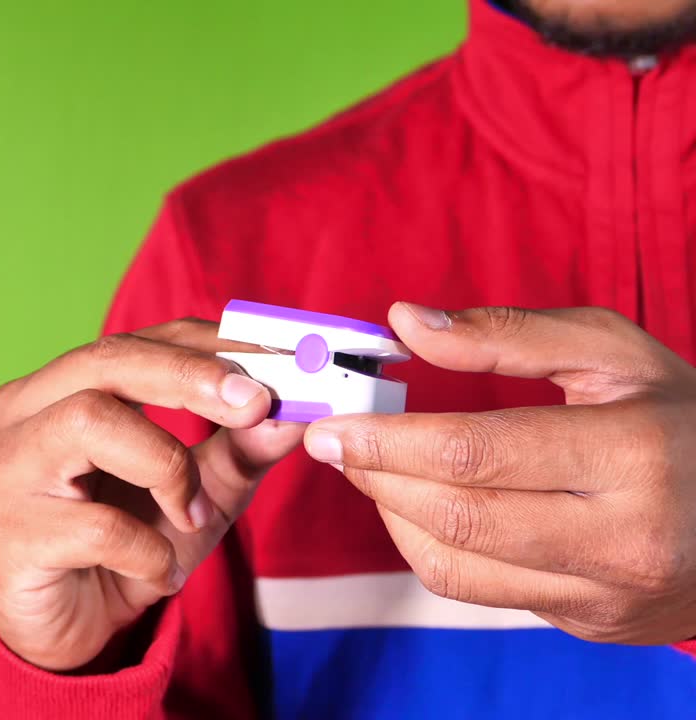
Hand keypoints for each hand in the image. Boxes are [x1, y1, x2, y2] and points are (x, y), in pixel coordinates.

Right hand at [0, 319, 304, 670]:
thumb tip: (295, 412)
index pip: (136, 340)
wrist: (67, 629)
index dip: (205, 343)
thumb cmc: (122, 546)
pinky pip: (95, 525)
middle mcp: (23, 412)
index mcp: (61, 387)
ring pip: (87, 421)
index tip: (275, 358)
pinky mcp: (11, 533)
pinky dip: (147, 549)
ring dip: (165, 467)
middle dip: (188, 375)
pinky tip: (161, 572)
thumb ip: (239, 449)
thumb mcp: (196, 492)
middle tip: (256, 401)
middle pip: (103, 361)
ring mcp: (7, 468)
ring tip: (191, 516)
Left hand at [305, 303, 695, 643]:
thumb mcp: (613, 352)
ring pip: (455, 565)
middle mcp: (621, 536)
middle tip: (331, 441)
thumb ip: (506, 334)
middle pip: (457, 516)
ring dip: (391, 512)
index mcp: (632, 453)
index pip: (475, 452)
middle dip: (375, 475)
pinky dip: (426, 544)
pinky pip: (478, 589)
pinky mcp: (587, 621)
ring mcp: (604, 592)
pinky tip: (414, 502)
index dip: (387, 439)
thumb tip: (404, 322)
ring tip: (369, 466)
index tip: (332, 421)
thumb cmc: (681, 417)